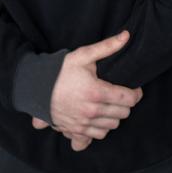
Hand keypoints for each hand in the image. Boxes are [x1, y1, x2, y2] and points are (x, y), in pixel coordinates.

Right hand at [44, 30, 143, 151]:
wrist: (35, 87)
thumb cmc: (60, 71)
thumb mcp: (83, 55)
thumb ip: (107, 47)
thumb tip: (126, 36)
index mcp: (97, 92)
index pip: (129, 99)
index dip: (135, 93)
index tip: (134, 89)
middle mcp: (92, 111)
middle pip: (123, 113)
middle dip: (125, 104)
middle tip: (120, 95)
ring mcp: (83, 123)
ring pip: (112, 126)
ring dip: (114, 117)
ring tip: (109, 105)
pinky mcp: (75, 131)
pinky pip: (97, 136)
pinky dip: (100, 129)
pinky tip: (98, 119)